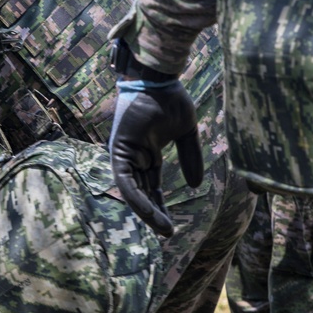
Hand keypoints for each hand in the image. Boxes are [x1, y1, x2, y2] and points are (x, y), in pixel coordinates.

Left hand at [109, 78, 202, 238]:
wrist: (160, 78)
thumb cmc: (171, 98)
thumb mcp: (186, 133)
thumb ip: (191, 157)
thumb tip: (194, 186)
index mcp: (146, 153)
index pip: (151, 186)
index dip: (161, 205)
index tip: (172, 225)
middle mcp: (132, 156)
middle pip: (142, 193)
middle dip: (154, 215)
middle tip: (168, 234)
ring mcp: (123, 154)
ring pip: (132, 192)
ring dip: (147, 212)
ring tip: (164, 230)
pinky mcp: (118, 151)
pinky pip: (126, 181)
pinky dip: (137, 198)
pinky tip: (150, 212)